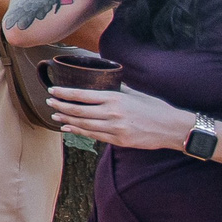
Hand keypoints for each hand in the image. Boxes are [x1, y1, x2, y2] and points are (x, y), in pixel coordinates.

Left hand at [45, 83, 190, 150]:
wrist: (172, 128)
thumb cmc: (155, 108)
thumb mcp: (135, 93)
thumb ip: (117, 89)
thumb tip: (104, 80)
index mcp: (115, 98)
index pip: (82, 95)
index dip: (64, 93)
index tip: (53, 90)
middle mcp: (112, 113)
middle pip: (79, 110)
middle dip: (61, 106)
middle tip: (49, 101)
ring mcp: (115, 128)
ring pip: (83, 124)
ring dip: (66, 119)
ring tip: (55, 115)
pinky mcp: (118, 140)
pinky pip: (94, 135)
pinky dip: (78, 131)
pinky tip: (68, 128)